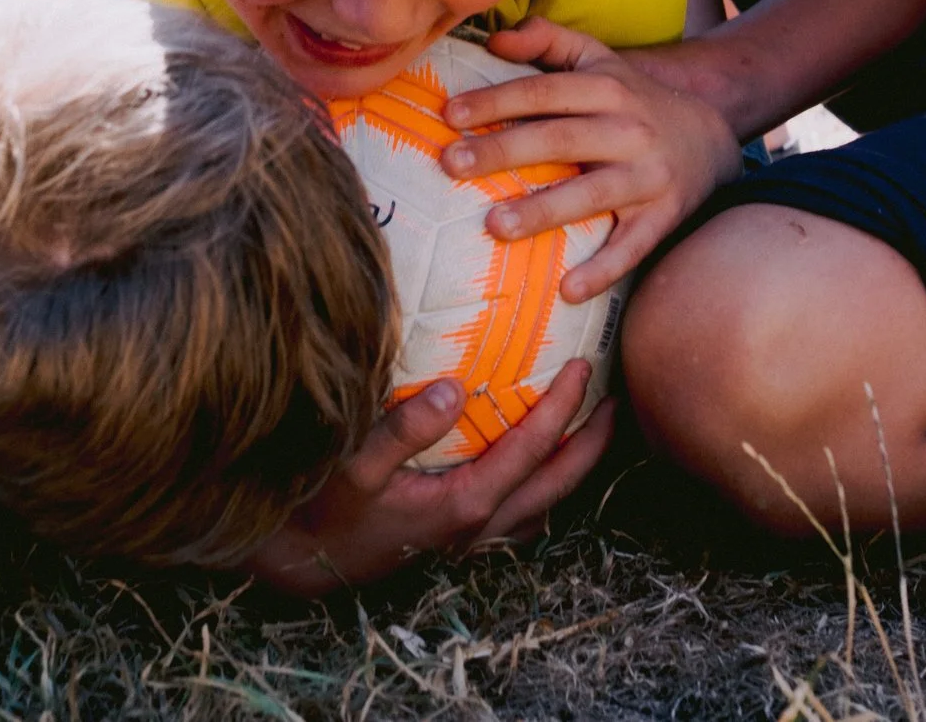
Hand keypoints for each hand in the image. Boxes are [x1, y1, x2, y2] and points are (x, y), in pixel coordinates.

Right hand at [247, 363, 613, 595]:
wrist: (310, 560)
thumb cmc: (330, 507)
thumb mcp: (359, 462)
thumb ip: (406, 426)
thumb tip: (454, 388)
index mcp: (466, 501)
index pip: (532, 447)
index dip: (562, 406)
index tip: (583, 366)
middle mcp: (481, 525)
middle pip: (559, 482)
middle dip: (593, 440)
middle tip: (615, 399)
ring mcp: (475, 538)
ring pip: (547, 503)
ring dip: (575, 467)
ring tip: (590, 429)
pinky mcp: (462, 541)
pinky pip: (524, 516)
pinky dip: (546, 489)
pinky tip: (539, 468)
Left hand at [441, 18, 743, 302]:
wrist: (711, 136)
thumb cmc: (633, 98)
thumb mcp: (598, 58)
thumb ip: (547, 40)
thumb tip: (495, 39)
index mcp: (606, 88)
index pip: (543, 93)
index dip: (496, 101)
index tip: (449, 115)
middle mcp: (628, 130)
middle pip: (559, 139)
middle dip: (504, 151)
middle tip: (452, 164)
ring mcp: (648, 177)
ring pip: (591, 194)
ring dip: (543, 211)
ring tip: (494, 225)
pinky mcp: (663, 217)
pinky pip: (632, 248)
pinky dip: (603, 270)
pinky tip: (567, 290)